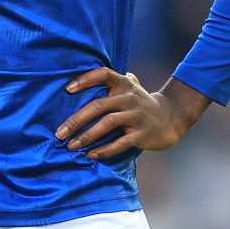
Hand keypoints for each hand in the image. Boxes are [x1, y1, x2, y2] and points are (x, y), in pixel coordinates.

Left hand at [55, 68, 210, 160]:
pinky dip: (105, 150)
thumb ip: (111, 81)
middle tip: (59, 133)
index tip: (67, 89)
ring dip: (87, 136)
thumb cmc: (140, 103)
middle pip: (98, 105)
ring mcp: (135, 116)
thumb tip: (80, 78)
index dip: (85, 79)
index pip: (103, 74)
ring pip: (107, 124)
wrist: (170, 119)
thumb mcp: (130, 86)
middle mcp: (128, 97)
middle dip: (76, 120)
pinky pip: (121, 143)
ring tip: (71, 146)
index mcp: (123, 83)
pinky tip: (91, 155)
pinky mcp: (141, 134)